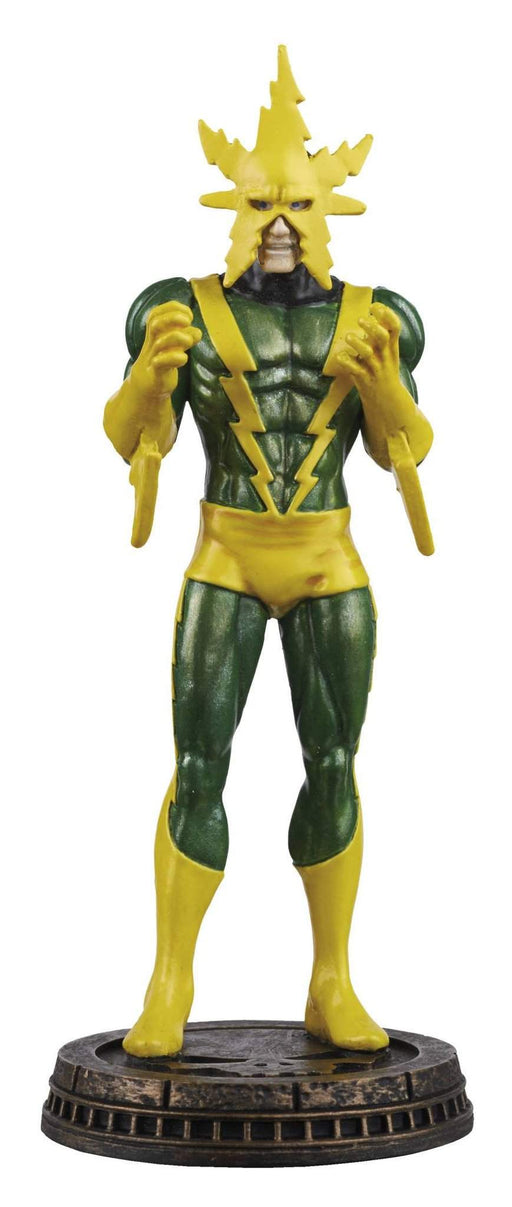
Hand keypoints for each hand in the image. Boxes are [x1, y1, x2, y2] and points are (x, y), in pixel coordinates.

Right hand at [130, 300, 201, 407]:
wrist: (148, 384)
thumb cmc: (164, 360)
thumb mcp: (175, 345)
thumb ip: (185, 336)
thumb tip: (197, 331)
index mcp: (155, 333)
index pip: (157, 313)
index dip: (173, 308)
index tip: (188, 316)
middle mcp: (152, 342)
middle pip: (155, 323)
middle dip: (173, 317)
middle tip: (188, 321)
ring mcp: (153, 357)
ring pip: (160, 342)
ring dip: (178, 337)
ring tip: (190, 342)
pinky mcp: (156, 373)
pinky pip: (161, 363)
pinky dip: (174, 358)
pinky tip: (184, 358)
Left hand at [336, 302, 406, 425]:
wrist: (387, 399)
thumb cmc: (384, 369)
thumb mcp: (388, 351)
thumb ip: (382, 333)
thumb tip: (375, 310)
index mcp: (392, 347)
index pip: (395, 327)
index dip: (387, 314)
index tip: (374, 306)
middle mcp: (385, 356)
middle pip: (383, 338)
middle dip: (372, 327)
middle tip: (360, 319)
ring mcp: (375, 368)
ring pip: (368, 354)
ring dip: (357, 344)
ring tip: (348, 337)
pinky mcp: (364, 379)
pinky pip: (355, 370)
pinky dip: (346, 362)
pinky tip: (340, 356)